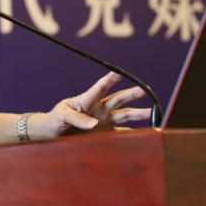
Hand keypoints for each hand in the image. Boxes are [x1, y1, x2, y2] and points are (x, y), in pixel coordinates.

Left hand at [31, 72, 150, 138]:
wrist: (54, 133)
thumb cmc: (56, 119)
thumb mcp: (62, 115)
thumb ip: (76, 118)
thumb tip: (95, 124)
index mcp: (87, 100)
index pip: (100, 87)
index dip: (109, 80)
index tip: (119, 72)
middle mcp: (99, 108)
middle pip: (118, 99)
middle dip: (131, 94)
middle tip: (143, 89)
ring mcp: (104, 120)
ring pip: (124, 114)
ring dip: (137, 113)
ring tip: (151, 111)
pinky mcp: (105, 132)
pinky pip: (121, 132)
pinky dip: (132, 133)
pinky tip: (144, 132)